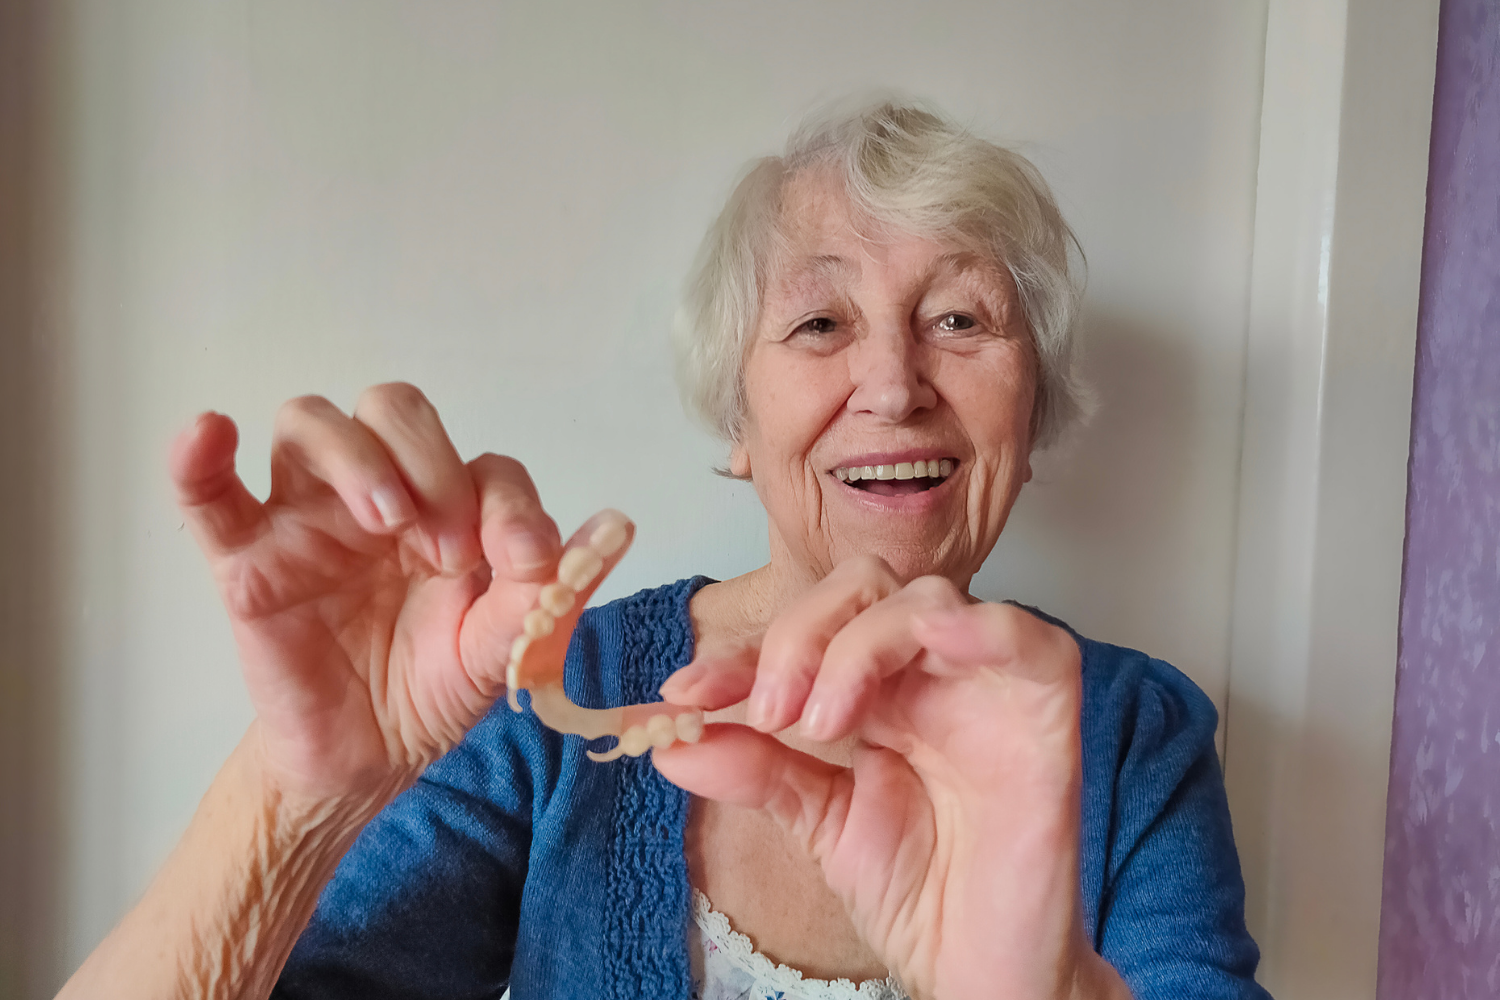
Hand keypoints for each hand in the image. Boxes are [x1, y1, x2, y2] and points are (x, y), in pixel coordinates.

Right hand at [171, 384, 588, 803]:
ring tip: (384, 524)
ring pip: (312, 425)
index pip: (480, 463)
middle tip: (444, 542)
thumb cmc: (436, 688)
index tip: (521, 564)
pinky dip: (199, 458)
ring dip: (355, 457)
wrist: (370, 758)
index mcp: (449, 508)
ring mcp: (309, 518)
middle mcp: (380, 495)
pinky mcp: (248, 559)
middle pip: (393, 409)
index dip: (506, 501)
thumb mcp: (506, 645)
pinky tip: (209, 435)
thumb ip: (552, 586)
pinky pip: (208, 494)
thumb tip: (618, 525)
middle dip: (429, 459)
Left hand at [653, 557, 1127, 999]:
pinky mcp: (1045, 708)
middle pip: (862, 590)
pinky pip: (1026, 636)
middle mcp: (930, 674)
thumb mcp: (818, 823)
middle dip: (799, 636)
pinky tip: (933, 639)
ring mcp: (987, 685)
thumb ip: (756, 771)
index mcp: (878, 691)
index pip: (807, 638)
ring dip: (858, 643)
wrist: (981, 969)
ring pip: (925, 599)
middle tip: (771, 711)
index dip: (742, 657)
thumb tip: (672, 742)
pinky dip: (978, 625)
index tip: (682, 696)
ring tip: (824, 720)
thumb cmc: (921, 895)